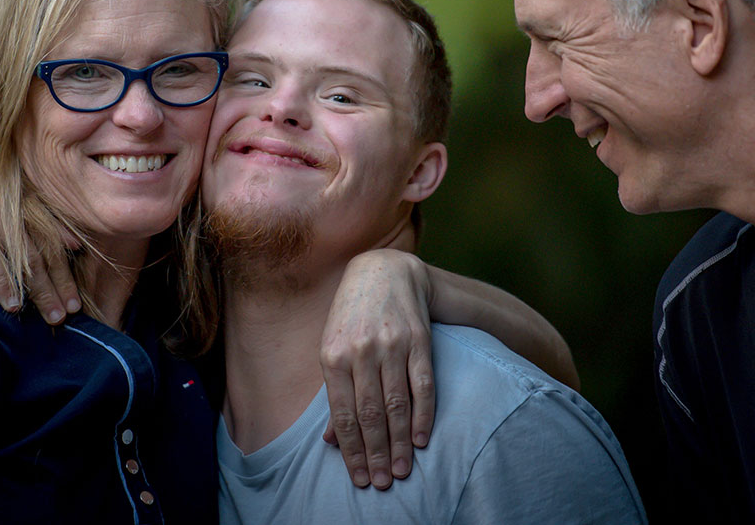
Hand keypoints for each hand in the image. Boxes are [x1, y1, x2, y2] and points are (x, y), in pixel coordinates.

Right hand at [0, 151, 79, 322]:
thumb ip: (48, 222)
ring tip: (15, 306)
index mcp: (24, 201)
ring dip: (4, 278)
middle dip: (41, 286)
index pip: (48, 244)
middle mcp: (0, 202)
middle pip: (25, 250)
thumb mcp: (20, 201)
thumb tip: (76, 246)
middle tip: (53, 316)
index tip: (72, 304)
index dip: (62, 276)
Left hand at [319, 249, 434, 489]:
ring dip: (401, 442)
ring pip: (397, 404)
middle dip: (377, 453)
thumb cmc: (351, 316)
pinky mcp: (419, 340)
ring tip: (403, 470)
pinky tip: (422, 439)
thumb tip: (330, 441)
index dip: (352, 450)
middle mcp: (362, 351)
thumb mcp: (332, 348)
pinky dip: (424, 415)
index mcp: (333, 355)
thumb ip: (334, 393)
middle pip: (371, 414)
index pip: (344, 415)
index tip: (361, 477)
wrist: (383, 271)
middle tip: (384, 482)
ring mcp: (392, 345)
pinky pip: (423, 385)